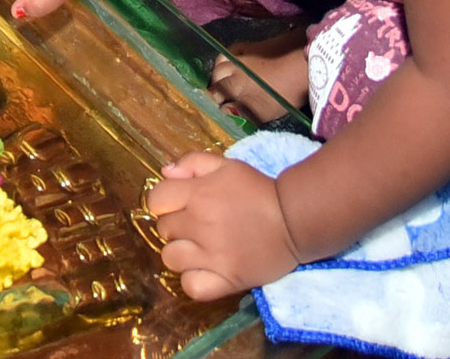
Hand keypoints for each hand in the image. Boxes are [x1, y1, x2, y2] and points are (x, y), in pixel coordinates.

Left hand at [146, 152, 299, 300]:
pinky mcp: (227, 279)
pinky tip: (204, 270)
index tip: (178, 204)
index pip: (154, 200)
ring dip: (181, 253)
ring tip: (199, 248)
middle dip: (176, 225)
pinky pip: (191, 287)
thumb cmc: (258, 190)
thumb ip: (192, 162)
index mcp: (198, 194)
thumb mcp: (226, 165)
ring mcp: (212, 255)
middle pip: (163, 229)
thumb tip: (165, 172)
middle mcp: (200, 224)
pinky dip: (193, 280)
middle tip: (197, 224)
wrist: (295, 219)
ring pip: (170, 259)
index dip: (164, 201)